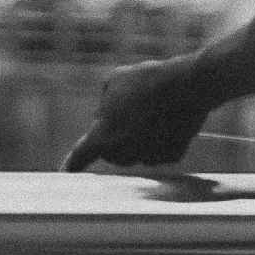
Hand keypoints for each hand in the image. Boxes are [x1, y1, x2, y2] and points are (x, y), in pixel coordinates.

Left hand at [67, 57, 210, 172]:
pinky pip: (161, 151)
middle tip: (131, 111)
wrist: (188, 85)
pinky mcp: (171, 156)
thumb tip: (108, 112)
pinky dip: (163, 138)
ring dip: (141, 137)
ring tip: (154, 109)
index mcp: (102, 136)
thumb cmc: (147, 81)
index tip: (66, 174)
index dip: (72, 165)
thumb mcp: (114, 81)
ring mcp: (149, 157)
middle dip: (116, 137)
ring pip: (138, 152)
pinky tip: (170, 118)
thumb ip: (105, 101)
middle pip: (113, 152)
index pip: (81, 156)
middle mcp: (123, 153)